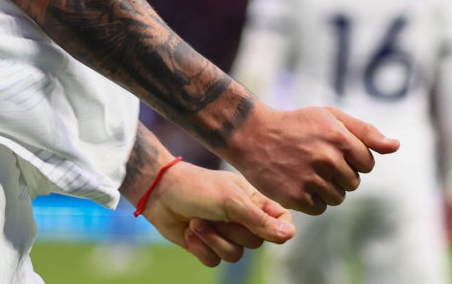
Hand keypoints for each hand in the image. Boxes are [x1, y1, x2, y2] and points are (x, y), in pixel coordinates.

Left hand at [138, 161, 294, 267]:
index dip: (279, 229)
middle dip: (232, 232)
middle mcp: (241, 218)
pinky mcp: (206, 245)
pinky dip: (201, 248)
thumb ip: (261, 220)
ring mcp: (224, 232)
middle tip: (215, 215)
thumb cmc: (198, 189)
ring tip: (197, 222)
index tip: (266, 228)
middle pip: (255, 243)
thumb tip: (291, 234)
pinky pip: (215, 261)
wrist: (160, 193)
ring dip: (213, 240)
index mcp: (252, 201)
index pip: (281, 220)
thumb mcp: (232, 202)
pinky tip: (189, 232)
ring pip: (235, 256)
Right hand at [223, 105, 398, 214]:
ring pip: (338, 197)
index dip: (352, 159)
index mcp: (338, 136)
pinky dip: (311, 200)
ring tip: (306, 171)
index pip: (367, 163)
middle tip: (315, 160)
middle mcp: (327, 157)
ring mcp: (310, 178)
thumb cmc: (296, 125)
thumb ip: (365, 131)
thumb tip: (395, 146)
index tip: (333, 150)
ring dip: (326, 188)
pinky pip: (319, 208)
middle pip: (353, 183)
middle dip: (339, 174)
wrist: (252, 135)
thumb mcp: (330, 117)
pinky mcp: (295, 196)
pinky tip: (298, 182)